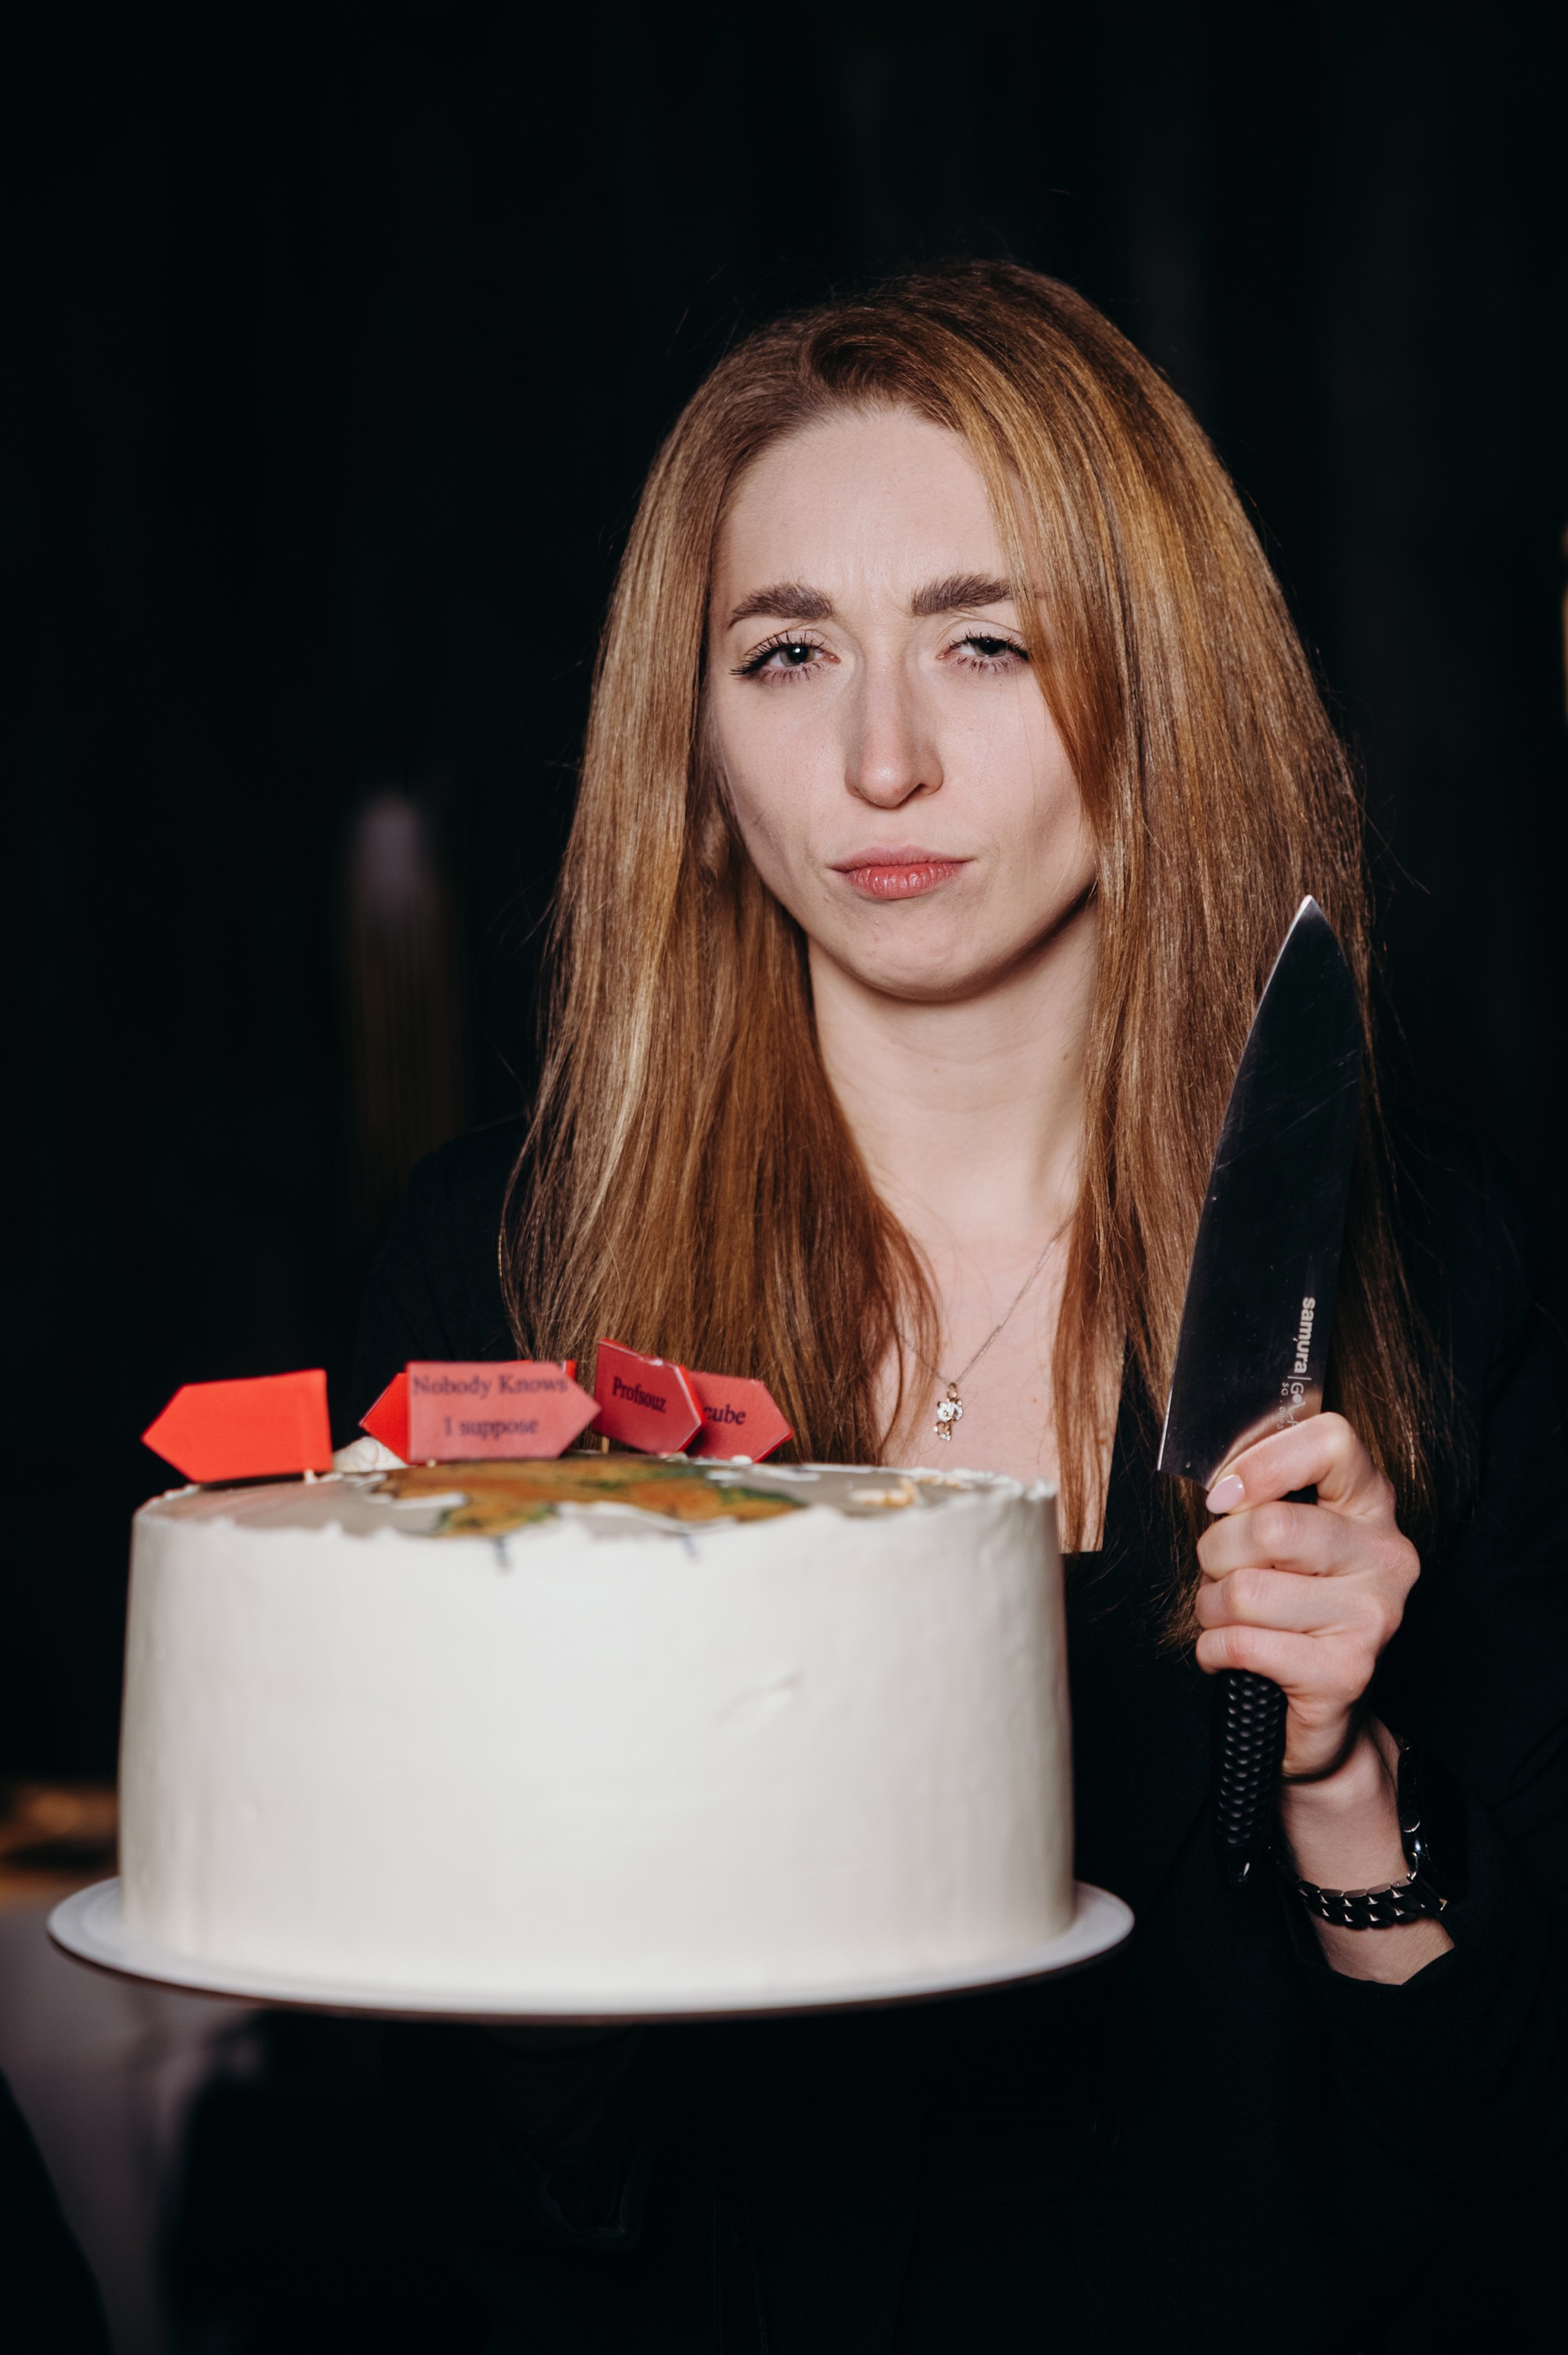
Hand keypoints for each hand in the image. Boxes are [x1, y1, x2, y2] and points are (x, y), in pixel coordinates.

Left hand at [1195, 1413, 1419, 1779]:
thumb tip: (1221, 1483)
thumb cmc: (1289, 1611)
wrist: (1323, 1714)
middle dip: (1216, 1553)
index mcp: (1371, 1505)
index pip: (1331, 1441)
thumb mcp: (1284, 1543)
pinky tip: (1230, 1655)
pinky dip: (1214, 1650)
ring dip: (1211, 1608)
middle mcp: (1385, 1555)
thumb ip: (1264, 1499)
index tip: (1224, 1495)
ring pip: (1246, 1590)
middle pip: (1270, 1526)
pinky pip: (1243, 1644)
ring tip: (1226, 1618)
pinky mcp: (1347, 1671)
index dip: (1262, 1462)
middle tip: (1219, 1573)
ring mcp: (1373, 1615)